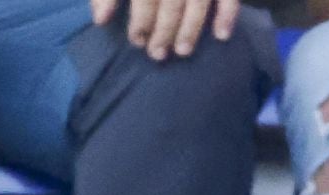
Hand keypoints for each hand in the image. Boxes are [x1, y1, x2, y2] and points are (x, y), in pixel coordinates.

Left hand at [93, 0, 239, 60]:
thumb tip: (101, 20)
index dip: (140, 18)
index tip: (136, 41)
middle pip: (170, 0)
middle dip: (163, 29)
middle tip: (156, 54)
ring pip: (197, 2)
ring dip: (190, 28)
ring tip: (182, 52)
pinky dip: (227, 15)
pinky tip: (221, 36)